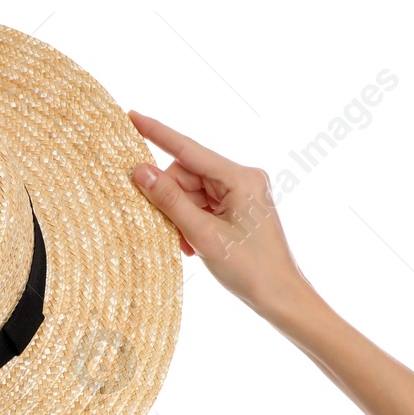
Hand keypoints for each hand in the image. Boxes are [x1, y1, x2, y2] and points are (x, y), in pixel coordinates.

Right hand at [128, 112, 310, 320]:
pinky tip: (192, 245)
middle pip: (188, 174)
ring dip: (180, 216)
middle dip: (171, 198)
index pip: (189, 150)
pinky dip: (191, 222)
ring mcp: (242, 193)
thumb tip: (141, 172)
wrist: (280, 297)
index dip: (158, 133)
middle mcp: (243, 178)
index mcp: (240, 178)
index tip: (133, 117)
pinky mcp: (239, 208)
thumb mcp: (203, 235)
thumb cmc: (250, 268)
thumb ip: (170, 201)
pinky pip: (203, 205)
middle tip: (164, 226)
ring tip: (185, 244)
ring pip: (192, 192)